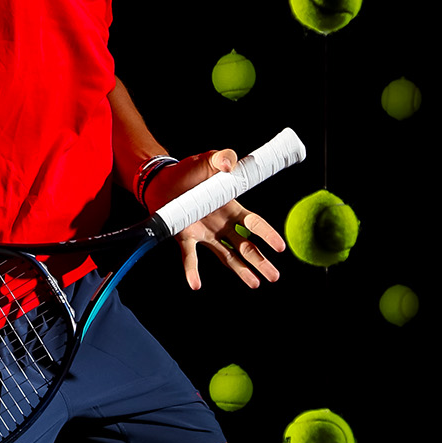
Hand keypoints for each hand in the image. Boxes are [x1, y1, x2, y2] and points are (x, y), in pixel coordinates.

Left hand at [144, 147, 285, 290]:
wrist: (161, 180)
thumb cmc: (188, 171)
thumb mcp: (207, 160)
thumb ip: (222, 157)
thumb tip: (230, 164)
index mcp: (231, 208)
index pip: (254, 223)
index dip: (267, 234)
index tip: (279, 247)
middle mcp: (222, 225)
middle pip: (246, 246)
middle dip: (261, 261)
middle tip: (275, 276)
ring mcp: (205, 234)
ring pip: (227, 256)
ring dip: (241, 271)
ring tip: (255, 284)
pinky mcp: (185, 237)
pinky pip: (190, 256)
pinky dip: (192, 271)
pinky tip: (195, 284)